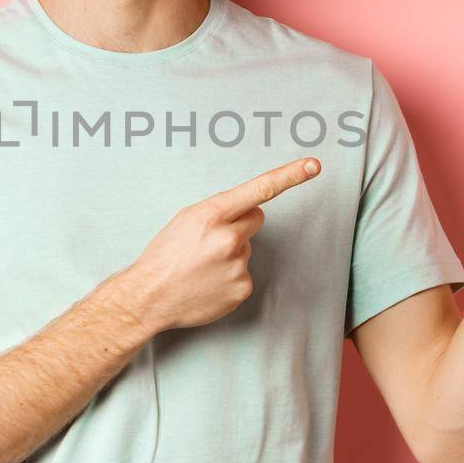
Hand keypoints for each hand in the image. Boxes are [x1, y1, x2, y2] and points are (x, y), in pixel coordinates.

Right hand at [118, 157, 322, 334]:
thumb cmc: (165, 255)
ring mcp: (238, 265)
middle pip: (256, 218)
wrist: (150, 296)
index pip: (259, 189)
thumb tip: (247, 211)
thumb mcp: (186, 219)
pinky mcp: (243, 288)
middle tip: (212, 240)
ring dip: (231, 254)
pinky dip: (230, 276)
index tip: (313, 165)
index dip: (290, 175)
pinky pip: (245, 273)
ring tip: (203, 266)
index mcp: (211, 214)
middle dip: (241, 224)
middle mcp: (229, 238)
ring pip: (247, 248)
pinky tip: (209, 282)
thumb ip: (219, 211)